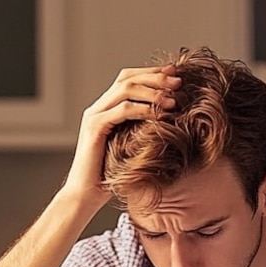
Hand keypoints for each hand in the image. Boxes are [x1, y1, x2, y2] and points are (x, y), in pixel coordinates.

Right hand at [62, 65, 179, 206]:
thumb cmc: (112, 174)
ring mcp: (94, 116)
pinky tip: (160, 114)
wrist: (87, 193)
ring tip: (173, 99)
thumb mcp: (132, 145)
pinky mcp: (94, 128)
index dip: (152, 73)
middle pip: (127, 78)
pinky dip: (144, 109)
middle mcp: (97, 108)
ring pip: (125, 89)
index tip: (176, 74)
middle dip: (155, 77)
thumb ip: (143, 127)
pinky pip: (122, 110)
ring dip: (152, 91)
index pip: (127, 78)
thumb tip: (172, 115)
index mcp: (105, 108)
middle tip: (178, 82)